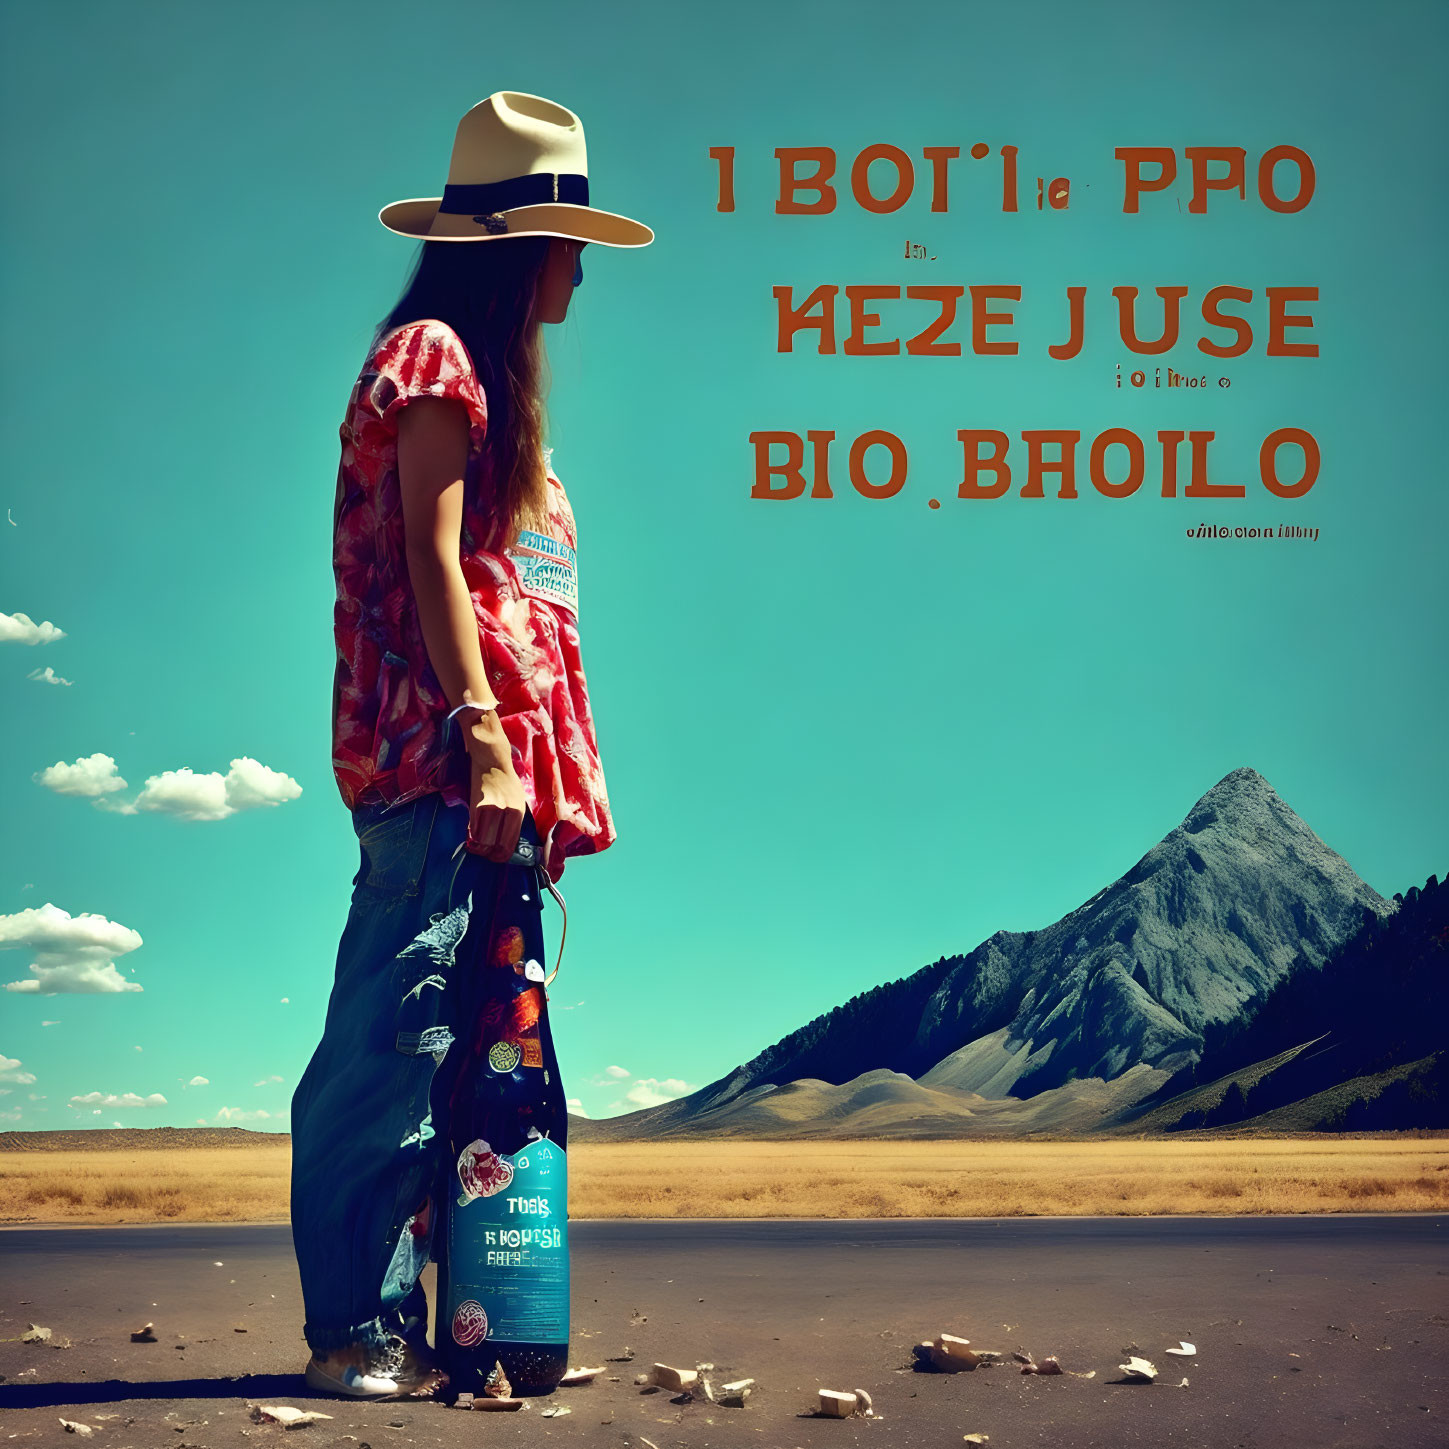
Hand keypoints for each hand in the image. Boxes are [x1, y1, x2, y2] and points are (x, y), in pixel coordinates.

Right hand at [462, 711, 526, 861]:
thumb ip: (514, 820)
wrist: (492, 761)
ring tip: (477, 846)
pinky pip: (473, 829)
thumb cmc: (506, 781)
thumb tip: (508, 841)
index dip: (501, 856)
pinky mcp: (476, 804)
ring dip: (479, 848)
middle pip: (497, 846)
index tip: (496, 857)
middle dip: (490, 855)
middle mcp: (507, 812)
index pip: (510, 844)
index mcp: (518, 813)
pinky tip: (470, 836)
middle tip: (485, 853)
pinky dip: (471, 837)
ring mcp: (491, 809)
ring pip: (484, 841)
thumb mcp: (518, 801)